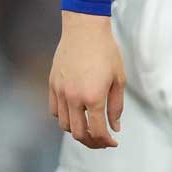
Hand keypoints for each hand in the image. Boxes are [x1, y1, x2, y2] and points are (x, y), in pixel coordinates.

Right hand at [48, 11, 125, 148]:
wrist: (85, 28)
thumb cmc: (106, 51)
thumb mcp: (118, 79)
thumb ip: (116, 106)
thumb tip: (114, 128)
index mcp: (94, 97)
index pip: (98, 131)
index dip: (106, 142)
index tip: (113, 142)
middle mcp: (74, 98)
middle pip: (79, 134)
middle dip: (92, 142)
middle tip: (102, 141)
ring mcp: (60, 92)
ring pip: (64, 125)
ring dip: (77, 131)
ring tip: (89, 128)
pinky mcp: (52, 84)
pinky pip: (55, 110)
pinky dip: (64, 118)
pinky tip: (75, 114)